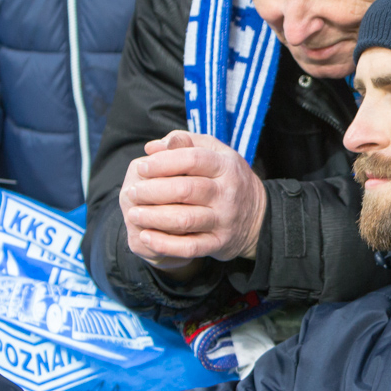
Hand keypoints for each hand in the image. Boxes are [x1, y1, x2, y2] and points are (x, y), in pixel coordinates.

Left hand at [119, 131, 266, 272]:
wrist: (258, 217)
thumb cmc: (227, 179)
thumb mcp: (216, 153)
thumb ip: (186, 143)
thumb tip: (152, 147)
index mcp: (226, 165)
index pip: (192, 159)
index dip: (163, 162)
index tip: (141, 166)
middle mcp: (227, 193)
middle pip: (185, 190)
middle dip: (152, 191)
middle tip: (131, 192)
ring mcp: (224, 220)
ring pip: (185, 219)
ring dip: (154, 217)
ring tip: (133, 213)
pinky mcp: (219, 243)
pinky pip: (190, 247)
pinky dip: (165, 244)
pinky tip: (146, 236)